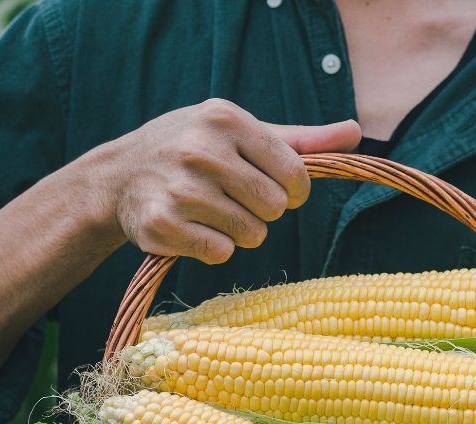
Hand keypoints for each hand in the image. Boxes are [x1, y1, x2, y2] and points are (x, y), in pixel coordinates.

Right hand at [81, 98, 360, 263]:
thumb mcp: (240, 133)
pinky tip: (193, 227)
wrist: (119, 176)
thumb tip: (356, 132)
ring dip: (239, 232)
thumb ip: (300, 139)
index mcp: (225, 119)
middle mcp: (201, 149)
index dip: (293, 192)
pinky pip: (221, 253)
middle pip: (275, 209)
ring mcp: (180, 188)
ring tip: (211, 211)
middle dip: (263, 212)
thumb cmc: (194, 150)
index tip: (276, 190)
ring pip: (252, 235)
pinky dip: (214, 247)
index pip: (296, 175)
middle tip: (234, 199)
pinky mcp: (163, 225)